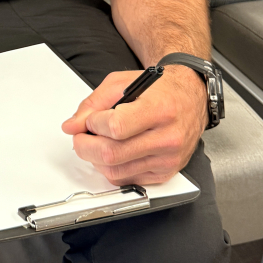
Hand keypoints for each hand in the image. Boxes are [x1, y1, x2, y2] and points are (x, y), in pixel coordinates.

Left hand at [61, 66, 207, 184]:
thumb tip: (72, 125)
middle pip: (112, 153)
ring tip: (94, 143)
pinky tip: (111, 153)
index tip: (90, 119)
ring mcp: (168, 159)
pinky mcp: (166, 173)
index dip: (94, 124)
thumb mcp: (123, 83)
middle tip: (80, 136)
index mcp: (159, 109)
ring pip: (117, 171)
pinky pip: (127, 179)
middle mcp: (167, 137)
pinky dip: (111, 168)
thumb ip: (94, 103)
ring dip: (95, 159)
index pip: (116, 127)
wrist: (191, 98)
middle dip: (85, 146)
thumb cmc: (160, 88)